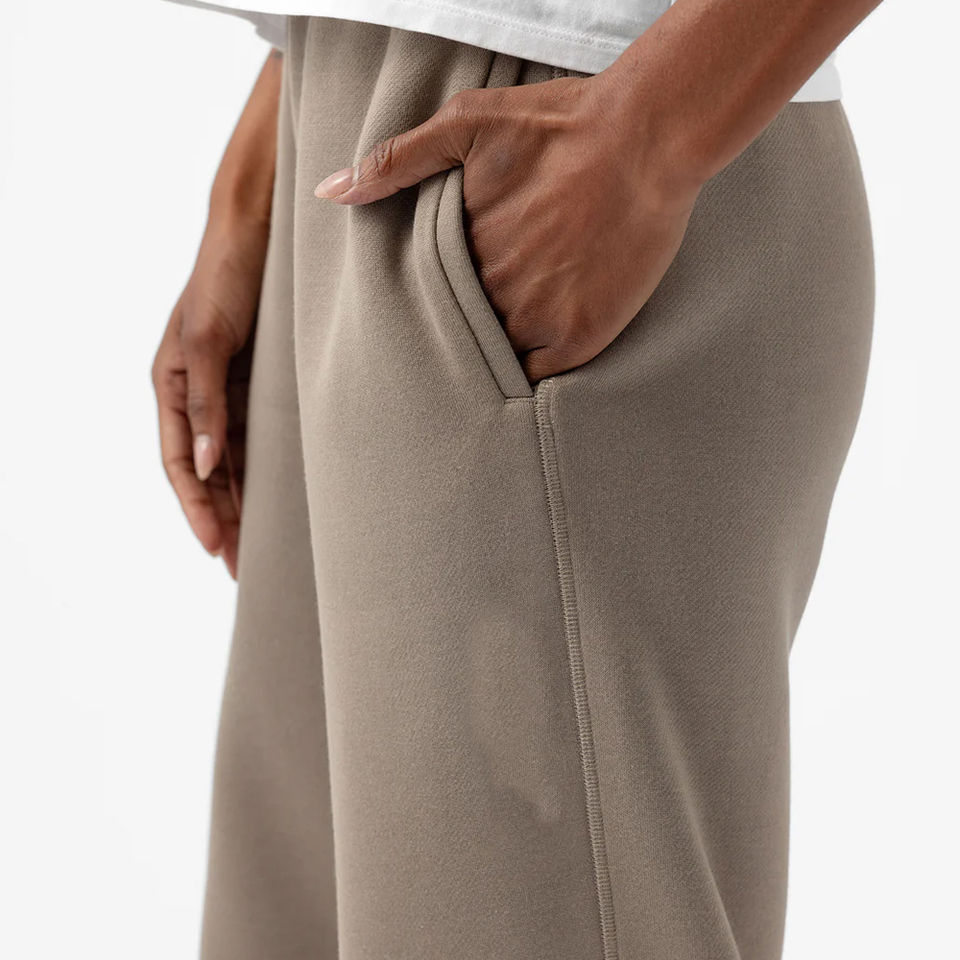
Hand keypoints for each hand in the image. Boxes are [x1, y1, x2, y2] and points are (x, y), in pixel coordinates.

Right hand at [152, 209, 267, 578]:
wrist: (260, 229)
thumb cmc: (226, 276)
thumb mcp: (210, 339)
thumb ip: (208, 402)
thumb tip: (208, 466)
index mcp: (172, 385)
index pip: (180, 463)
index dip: (196, 508)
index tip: (216, 548)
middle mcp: (198, 393)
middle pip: (208, 472)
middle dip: (222, 519)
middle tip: (243, 566)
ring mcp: (229, 389)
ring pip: (233, 461)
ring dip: (245, 502)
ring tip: (263, 548)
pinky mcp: (258, 381)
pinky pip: (257, 438)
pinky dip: (264, 470)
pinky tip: (281, 497)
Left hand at [314, 73, 704, 380]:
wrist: (647, 137)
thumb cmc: (560, 126)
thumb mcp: (467, 123)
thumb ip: (396, 160)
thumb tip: (330, 192)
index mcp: (459, 249)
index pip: (423, 299)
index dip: (428, 306)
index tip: (429, 311)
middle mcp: (491, 290)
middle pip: (458, 331)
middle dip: (456, 335)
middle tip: (461, 339)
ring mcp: (535, 318)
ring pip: (494, 359)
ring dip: (491, 358)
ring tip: (493, 358)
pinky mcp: (578, 338)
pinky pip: (539, 378)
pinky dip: (529, 376)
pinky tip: (530, 365)